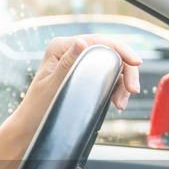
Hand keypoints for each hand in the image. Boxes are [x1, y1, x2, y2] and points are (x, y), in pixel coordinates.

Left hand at [11, 35, 141, 135]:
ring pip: (112, 65)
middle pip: (109, 52)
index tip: (136, 63)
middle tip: (133, 90)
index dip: (121, 50)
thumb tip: (81, 42)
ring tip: (121, 103)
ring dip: (121, 83)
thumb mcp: (53, 86)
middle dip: (125, 71)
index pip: (98, 41)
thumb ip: (68, 64)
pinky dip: (116, 88)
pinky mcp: (84, 75)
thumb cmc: (38, 108)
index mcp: (60, 47)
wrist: (31, 127)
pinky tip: (118, 101)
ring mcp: (79, 63)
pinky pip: (107, 76)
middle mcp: (70, 51)